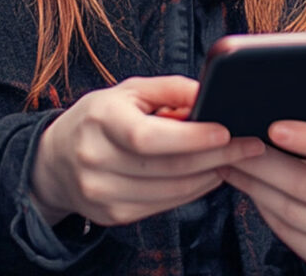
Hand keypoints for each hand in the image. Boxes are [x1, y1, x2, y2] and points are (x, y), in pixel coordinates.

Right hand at [30, 75, 264, 227]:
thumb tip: (210, 92)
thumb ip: (170, 89)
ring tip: (233, 160)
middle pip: (167, 167)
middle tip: (250, 145)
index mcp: (101, 120)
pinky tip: (207, 175)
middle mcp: (96, 159)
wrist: (55, 159)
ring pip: (169, 191)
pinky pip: (162, 206)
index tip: (227, 130)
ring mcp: (102, 193)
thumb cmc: (101, 116)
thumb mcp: (129, 91)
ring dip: (209, 176)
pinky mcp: (112, 216)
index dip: (191, 137)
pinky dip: (191, 191)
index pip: (149, 137)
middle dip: (216, 157)